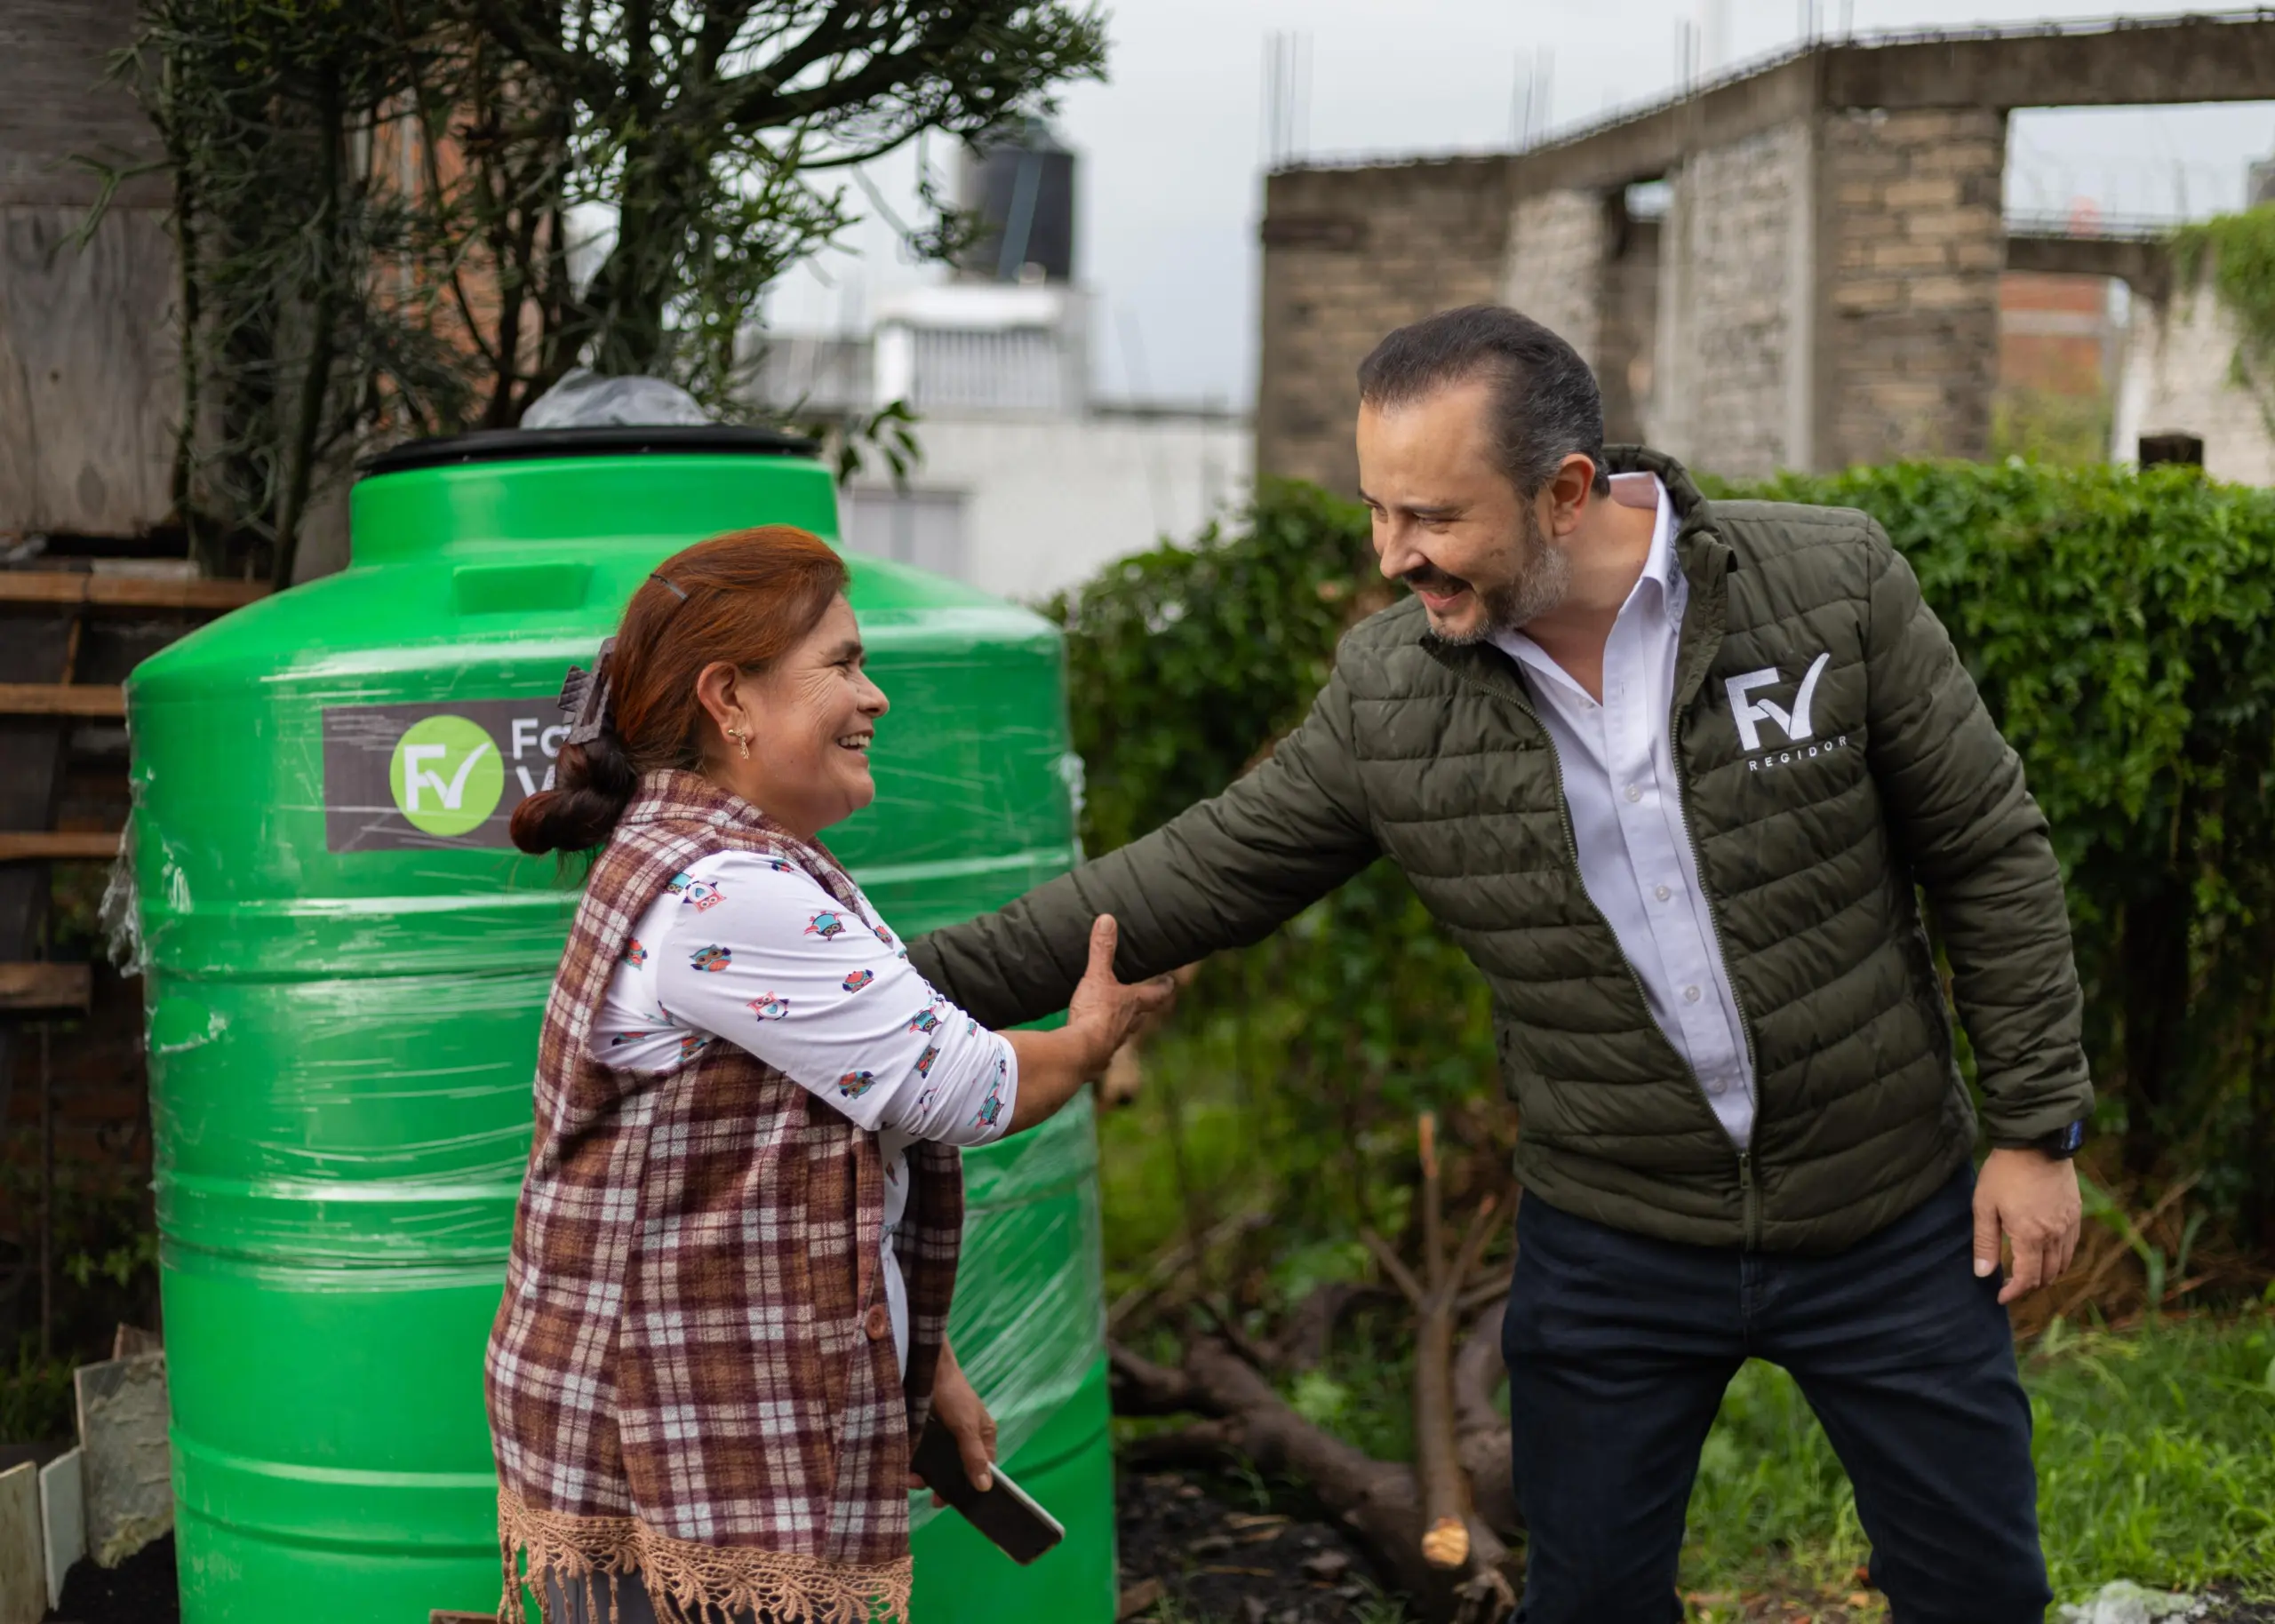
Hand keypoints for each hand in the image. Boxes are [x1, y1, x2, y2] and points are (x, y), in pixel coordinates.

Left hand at [913, 1339, 995, 1500]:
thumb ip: (974, 1455)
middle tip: (926, 1491)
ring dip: (922, 1475)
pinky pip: (920, 1455)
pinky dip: (912, 1464)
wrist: (923, 1365)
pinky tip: (903, 1470)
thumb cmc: (952, 1393)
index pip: (981, 1469)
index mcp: (983, 1436)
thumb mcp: (965, 1425)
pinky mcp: (924, 1433)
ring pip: (935, 1465)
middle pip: (956, 1470)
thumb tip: (986, 1487)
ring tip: (909, 1479)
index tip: (949, 1500)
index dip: (969, 1486)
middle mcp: (964, 1438)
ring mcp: (943, 1436)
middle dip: (940, 1482)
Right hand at [1065, 915, 1176, 1073]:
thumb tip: (1107, 919)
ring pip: (1124, 1032)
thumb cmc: (1095, 1013)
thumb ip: (1102, 950)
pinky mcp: (1097, 1056)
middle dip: (1144, 1007)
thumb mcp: (1097, 976)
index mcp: (1133, 1004)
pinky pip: (1102, 1046)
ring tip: (1117, 1020)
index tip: (1171, 982)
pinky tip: (1092, 1040)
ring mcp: (1113, 1042)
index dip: (1164, 987)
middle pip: (1142, 1015)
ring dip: (1122, 1025)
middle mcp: (1128, 1025)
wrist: (1080, 1052)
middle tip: (1146, 1000)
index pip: (1156, 994)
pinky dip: (1100, 1041)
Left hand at [1973, 1147, 2081, 1304]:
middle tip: (2013, 1285)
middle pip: (2048, 1275)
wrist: (2037, 1143)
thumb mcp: (1985, 1206)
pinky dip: (2061, 1257)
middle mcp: (2055, 1235)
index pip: (2027, 1278)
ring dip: (2047, 1274)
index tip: (2001, 1297)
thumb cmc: (2004, 1172)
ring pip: (2063, 1263)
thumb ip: (1985, 1242)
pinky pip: (2072, 1246)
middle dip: (2030, 1285)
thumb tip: (1983, 1275)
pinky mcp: (2076, 1213)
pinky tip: (2047, 1254)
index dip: (2014, 1292)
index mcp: (2030, 1236)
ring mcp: (2069, 1224)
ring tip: (2029, 1273)